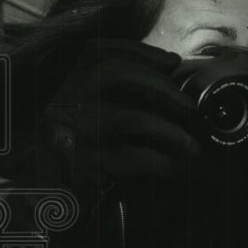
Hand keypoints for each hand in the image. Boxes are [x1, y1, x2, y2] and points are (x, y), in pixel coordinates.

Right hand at [40, 39, 199, 194]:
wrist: (55, 196)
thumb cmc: (86, 149)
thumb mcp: (92, 110)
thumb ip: (121, 90)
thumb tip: (172, 72)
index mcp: (70, 85)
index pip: (100, 51)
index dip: (140, 51)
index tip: (172, 62)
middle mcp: (66, 103)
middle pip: (114, 73)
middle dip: (160, 84)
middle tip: (189, 106)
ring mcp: (74, 133)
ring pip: (129, 117)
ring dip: (170, 130)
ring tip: (192, 145)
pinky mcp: (86, 166)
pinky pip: (134, 157)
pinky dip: (162, 161)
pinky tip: (174, 167)